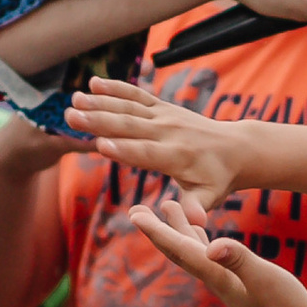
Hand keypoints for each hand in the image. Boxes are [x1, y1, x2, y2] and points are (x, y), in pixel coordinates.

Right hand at [69, 80, 248, 201]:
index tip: (99, 146)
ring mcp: (165, 116)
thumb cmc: (218, 178)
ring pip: (129, 108)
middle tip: (71, 118)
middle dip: (99, 122)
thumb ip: (197, 207)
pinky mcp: (162, 107)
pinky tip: (94, 83)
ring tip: (74, 100)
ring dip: (100, 103)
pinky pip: (137, 96)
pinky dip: (116, 88)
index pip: (146, 153)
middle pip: (129, 126)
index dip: (124, 150)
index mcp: (176, 156)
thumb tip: (194, 222)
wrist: (235, 148)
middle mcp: (168, 132)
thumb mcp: (211, 196)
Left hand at [131, 203, 306, 306]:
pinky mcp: (238, 285)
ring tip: (167, 207)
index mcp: (217, 275)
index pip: (180, 249)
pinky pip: (211, 258)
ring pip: (193, 252)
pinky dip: (201, 242)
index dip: (157, 231)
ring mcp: (226, 283)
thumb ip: (240, 261)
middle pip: (178, 250)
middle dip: (157, 229)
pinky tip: (204, 238)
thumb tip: (213, 248)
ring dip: (177, 230)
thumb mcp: (266, 278)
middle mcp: (216, 279)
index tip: (135, 214)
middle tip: (136, 209)